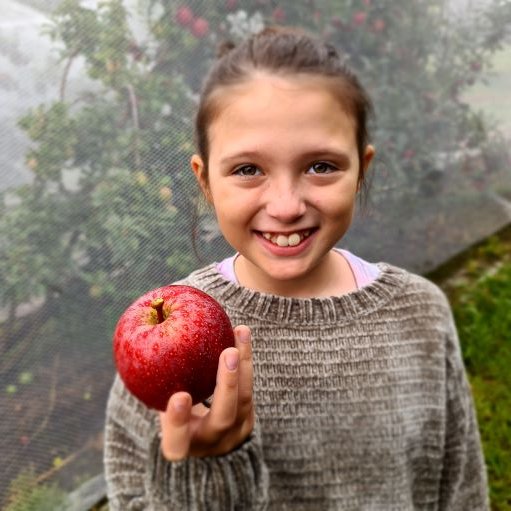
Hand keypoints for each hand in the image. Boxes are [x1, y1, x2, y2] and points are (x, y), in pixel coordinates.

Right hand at [159, 325, 254, 460]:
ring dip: (243, 364)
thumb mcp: (158, 406)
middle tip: (228, 353)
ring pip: (244, 400)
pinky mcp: (248, 418)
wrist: (202, 436)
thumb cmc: (169, 411)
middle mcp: (209, 442)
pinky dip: (246, 359)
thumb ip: (154, 386)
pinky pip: (250, 386)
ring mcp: (234, 433)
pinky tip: (241, 333)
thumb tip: (141, 336)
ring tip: (240, 331)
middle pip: (222, 418)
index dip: (178, 422)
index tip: (180, 396)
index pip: (177, 442)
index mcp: (181, 446)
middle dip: (227, 385)